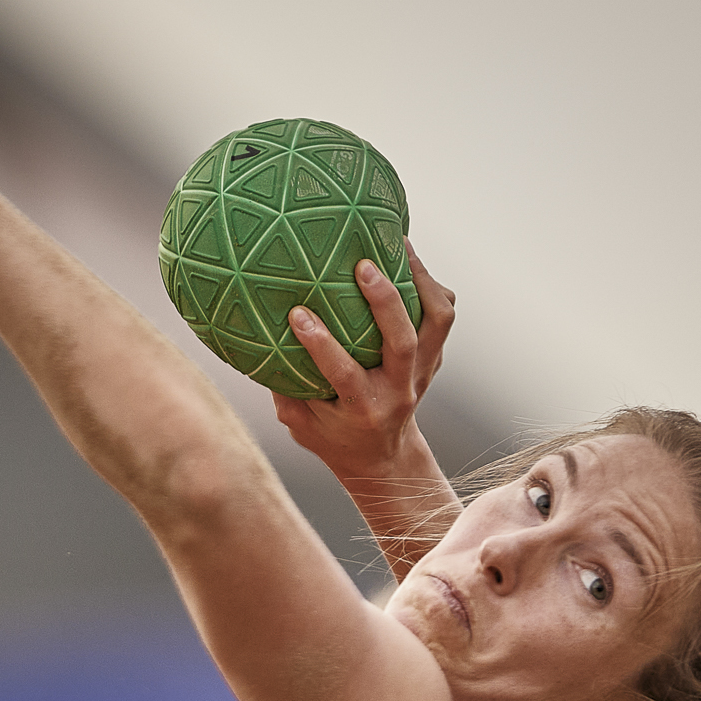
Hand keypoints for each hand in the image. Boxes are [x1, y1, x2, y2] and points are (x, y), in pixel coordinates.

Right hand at [271, 242, 456, 478]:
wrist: (383, 455)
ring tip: (400, 244)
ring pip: (437, 322)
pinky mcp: (434, 357)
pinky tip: (408, 258)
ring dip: (420, 280)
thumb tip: (258, 337)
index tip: (297, 314)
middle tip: (363, 266)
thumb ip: (284, 387)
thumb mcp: (300, 423)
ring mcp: (422, 372)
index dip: (321, 345)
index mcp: (363, 408)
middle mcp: (399, 390)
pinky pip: (442, 314)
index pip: (344, 374)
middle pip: (403, 343)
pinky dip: (430, 285)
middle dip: (385, 302)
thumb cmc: (332, 435)